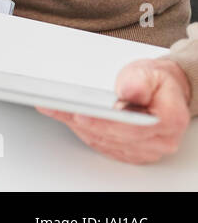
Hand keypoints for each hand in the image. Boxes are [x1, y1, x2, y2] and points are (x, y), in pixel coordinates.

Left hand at [37, 58, 191, 163]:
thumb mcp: (149, 71)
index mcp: (170, 120)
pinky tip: (62, 115)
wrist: (161, 91)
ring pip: (102, 141)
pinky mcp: (128, 151)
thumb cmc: (154, 81)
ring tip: (53, 107)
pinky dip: (79, 129)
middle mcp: (159, 140)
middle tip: (56, 107)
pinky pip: (100, 144)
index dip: (104, 122)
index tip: (81, 114)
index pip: (133, 127)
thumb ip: (139, 81)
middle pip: (113, 136)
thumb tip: (128, 92)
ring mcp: (144, 149)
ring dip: (75, 125)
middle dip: (82, 122)